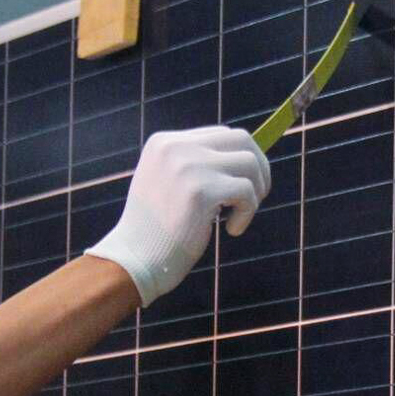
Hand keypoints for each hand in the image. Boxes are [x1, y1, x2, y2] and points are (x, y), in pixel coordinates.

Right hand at [83, 126, 271, 306]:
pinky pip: (247, 191)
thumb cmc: (158, 230)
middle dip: (259, 168)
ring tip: (238, 217)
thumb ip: (198, 165)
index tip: (244, 186)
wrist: (135, 261)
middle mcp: (175, 147)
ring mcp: (188, 166)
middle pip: (241, 139)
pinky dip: (248, 213)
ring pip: (250, 162)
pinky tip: (232, 230)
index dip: (241, 159)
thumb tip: (250, 157)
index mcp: (164, 142)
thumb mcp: (170, 183)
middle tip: (255, 197)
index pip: (221, 135)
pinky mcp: (201, 191)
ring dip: (255, 192)